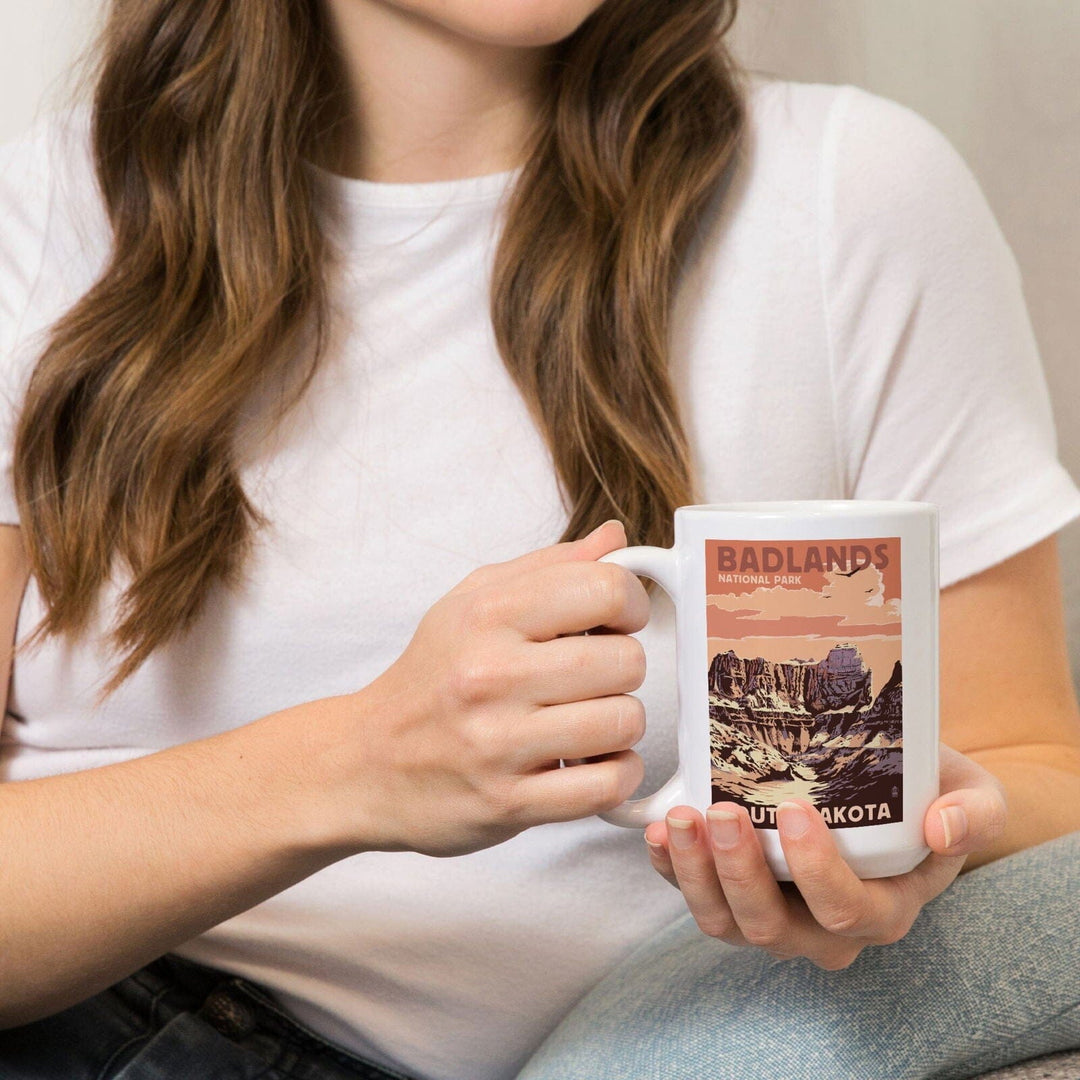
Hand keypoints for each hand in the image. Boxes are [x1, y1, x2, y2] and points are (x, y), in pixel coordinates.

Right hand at [319, 520, 650, 858]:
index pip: (606, 589)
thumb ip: (549, 566)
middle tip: (594, 677)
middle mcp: (491, 674)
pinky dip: (617, 773)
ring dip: (620, 724)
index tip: (617, 621)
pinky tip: (593, 762)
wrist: (364, 762)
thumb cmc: (430, 677)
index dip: (630, 604)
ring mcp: (498, 742)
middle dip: (623, 668)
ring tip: (588, 721)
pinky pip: (607, 784)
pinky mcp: (508, 801)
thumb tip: (615, 538)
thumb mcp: (472, 601)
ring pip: (623, 721)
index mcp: (487, 614)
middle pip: (625, 660)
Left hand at [642, 743, 1006, 968]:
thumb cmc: (929, 792)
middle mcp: (824, 929)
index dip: (817, 871)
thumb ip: (974, 813)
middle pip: (772, 927)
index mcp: (882, 909)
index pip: (847, 910)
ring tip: (680, 819)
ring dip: (694, 874)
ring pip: (726, 923)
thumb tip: (943, 826)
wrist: (892, 789)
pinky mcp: (734, 893)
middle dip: (739, 873)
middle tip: (721, 812)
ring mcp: (775, 915)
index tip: (795, 811)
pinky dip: (670, 870)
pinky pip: (696, 897)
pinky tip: (658, 832)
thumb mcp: (974, 794)